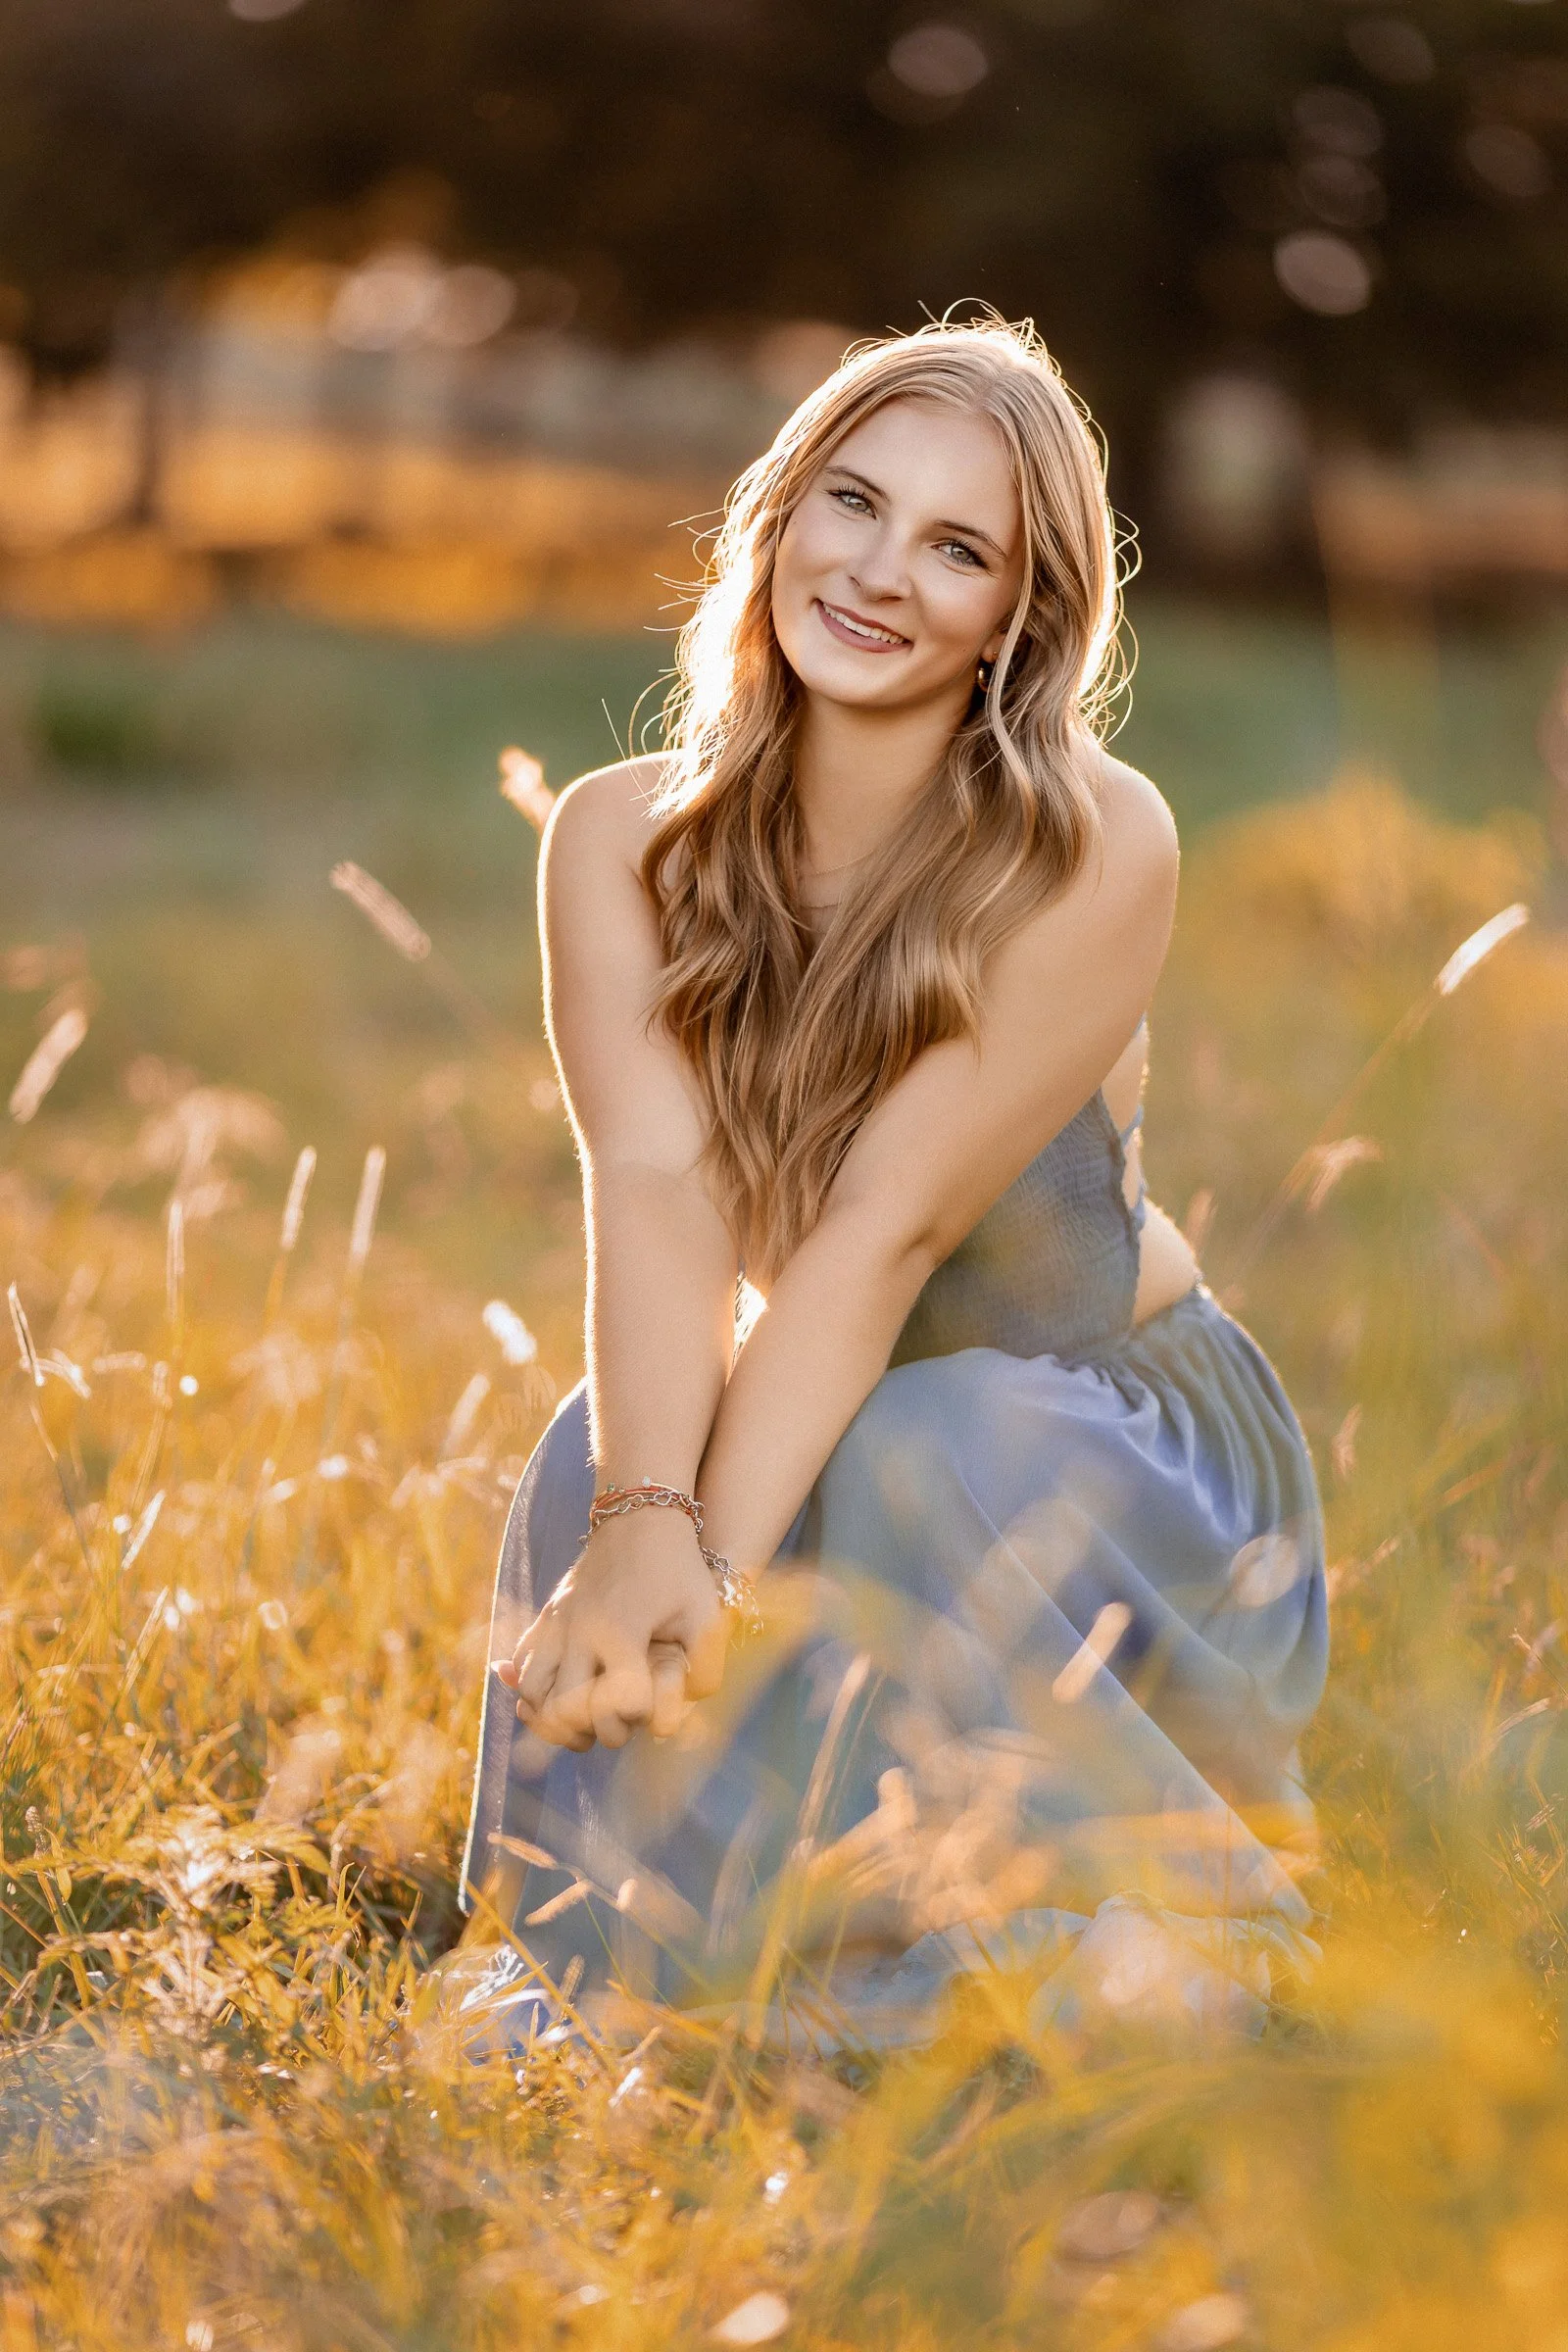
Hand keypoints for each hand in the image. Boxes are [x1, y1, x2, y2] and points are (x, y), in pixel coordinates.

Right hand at [495, 1508, 726, 1751]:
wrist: (640, 1517)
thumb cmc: (679, 1570)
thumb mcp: (704, 1614)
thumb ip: (704, 1667)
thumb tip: (689, 1711)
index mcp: (622, 1634)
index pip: (615, 1706)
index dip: (631, 1723)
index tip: (644, 1716)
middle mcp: (582, 1631)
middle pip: (563, 1708)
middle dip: (586, 1733)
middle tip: (610, 1733)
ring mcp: (559, 1622)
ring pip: (532, 1691)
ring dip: (551, 1719)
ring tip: (578, 1726)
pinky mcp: (548, 1614)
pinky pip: (522, 1663)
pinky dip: (528, 1689)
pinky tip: (551, 1699)